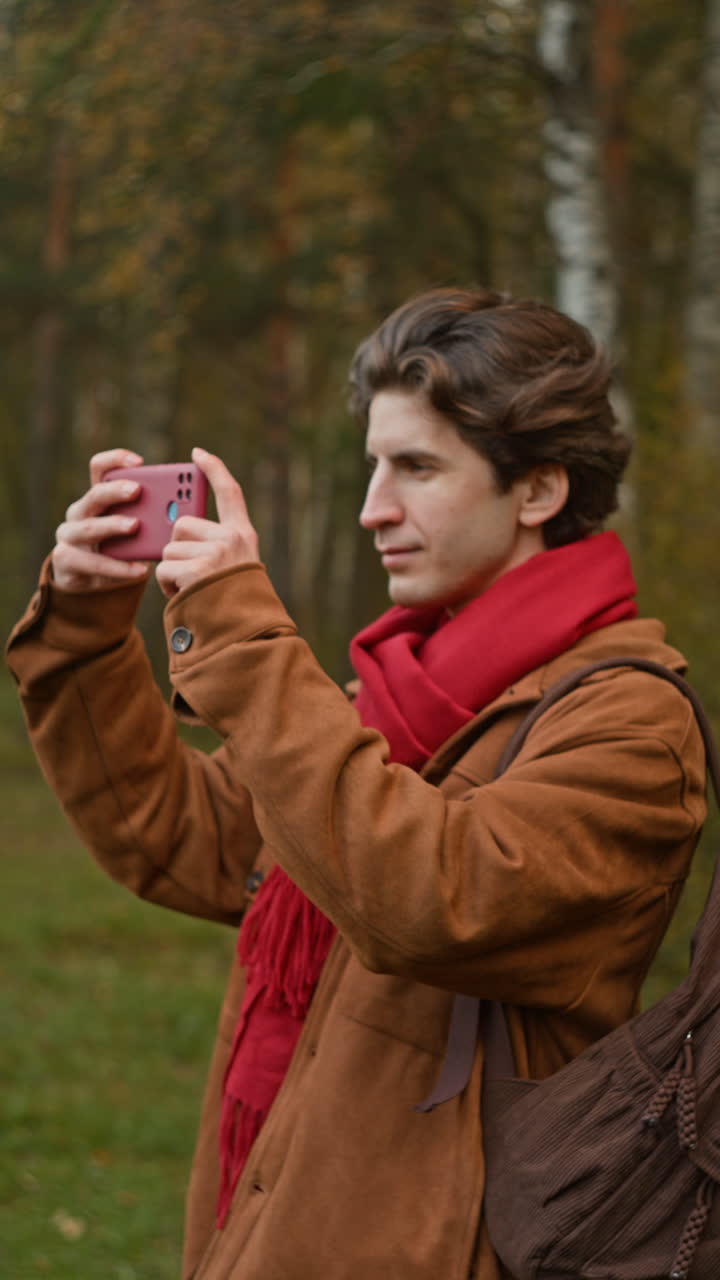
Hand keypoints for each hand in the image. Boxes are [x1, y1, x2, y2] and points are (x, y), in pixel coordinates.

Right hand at [52, 449, 150, 591]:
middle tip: (137, 490)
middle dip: (115, 490)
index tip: (139, 461)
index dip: (116, 460)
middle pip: (94, 494)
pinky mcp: (66, 561)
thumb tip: (181, 510)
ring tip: (135, 526)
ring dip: (113, 525)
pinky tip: (140, 569)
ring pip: (88, 527)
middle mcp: (79, 512)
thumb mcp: (136, 531)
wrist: (95, 588)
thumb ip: (151, 517)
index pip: (100, 468)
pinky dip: (118, 567)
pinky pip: (93, 563)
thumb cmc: (122, 551)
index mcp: (98, 497)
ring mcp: (69, 536)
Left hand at [155, 448, 259, 598]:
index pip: (230, 493)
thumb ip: (212, 546)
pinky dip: (167, 586)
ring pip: (169, 549)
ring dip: (171, 571)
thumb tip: (174, 528)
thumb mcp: (232, 569)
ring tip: (190, 589)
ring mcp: (217, 554)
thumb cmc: (233, 606)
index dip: (214, 470)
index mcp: (244, 536)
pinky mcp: (198, 570)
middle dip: (177, 549)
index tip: (198, 453)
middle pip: (182, 526)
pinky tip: (183, 596)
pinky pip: (164, 569)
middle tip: (190, 572)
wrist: (245, 637)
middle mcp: (233, 539)